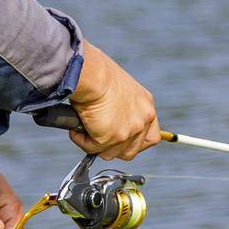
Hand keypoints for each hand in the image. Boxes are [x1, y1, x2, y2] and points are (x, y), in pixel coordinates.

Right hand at [68, 42, 159, 160]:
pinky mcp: (112, 138)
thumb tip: (108, 124)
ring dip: (96, 145)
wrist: (93, 75)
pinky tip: (77, 128)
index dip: (137, 143)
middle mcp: (143, 120)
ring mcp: (130, 131)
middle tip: (97, 137)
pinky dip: (82, 141)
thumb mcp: (120, 91)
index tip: (123, 143)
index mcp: (146, 107)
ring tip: (84, 127)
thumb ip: (122, 109)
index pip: (152, 137)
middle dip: (113, 149)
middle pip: (132, 151)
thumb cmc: (100, 76)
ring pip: (111, 153)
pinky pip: (93, 149)